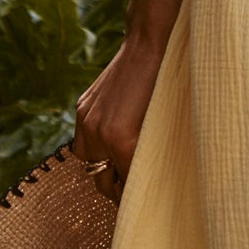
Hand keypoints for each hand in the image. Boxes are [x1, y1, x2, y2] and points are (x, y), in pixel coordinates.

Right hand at [72, 29, 167, 203]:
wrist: (150, 44)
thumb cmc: (166, 85)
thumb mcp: (162, 126)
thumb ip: (149, 154)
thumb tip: (147, 177)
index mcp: (122, 142)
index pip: (125, 187)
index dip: (133, 198)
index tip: (142, 205)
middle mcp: (98, 134)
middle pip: (102, 182)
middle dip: (117, 190)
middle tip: (134, 192)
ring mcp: (87, 121)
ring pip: (88, 163)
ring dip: (103, 168)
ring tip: (121, 168)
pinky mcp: (82, 108)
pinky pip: (83, 140)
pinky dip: (96, 146)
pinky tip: (112, 142)